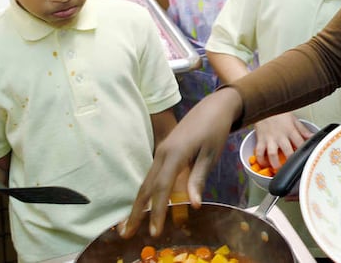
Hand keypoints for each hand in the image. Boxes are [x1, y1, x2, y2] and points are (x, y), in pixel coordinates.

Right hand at [120, 87, 243, 237]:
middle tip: (125, 233)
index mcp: (174, 154)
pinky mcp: (164, 152)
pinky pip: (152, 175)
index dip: (157, 211)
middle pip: (146, 186)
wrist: (213, 107)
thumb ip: (198, 178)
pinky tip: (144, 204)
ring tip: (129, 224)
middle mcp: (163, 153)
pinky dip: (146, 192)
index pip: (162, 187)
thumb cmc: (215, 130)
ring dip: (138, 203)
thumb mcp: (211, 154)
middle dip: (136, 211)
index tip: (154, 231)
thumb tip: (193, 205)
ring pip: (146, 181)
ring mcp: (161, 152)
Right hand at [254, 113, 314, 169]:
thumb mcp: (293, 119)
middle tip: (292, 168)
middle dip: (290, 162)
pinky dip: (260, 160)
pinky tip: (263, 164)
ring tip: (278, 170)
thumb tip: (313, 137)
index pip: (300, 144)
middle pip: (287, 151)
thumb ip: (303, 130)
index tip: (306, 159)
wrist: (264, 105)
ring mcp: (270, 138)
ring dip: (275, 164)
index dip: (304, 152)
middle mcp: (280, 136)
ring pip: (272, 154)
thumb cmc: (278, 112)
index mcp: (290, 130)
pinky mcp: (260, 139)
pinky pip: (259, 152)